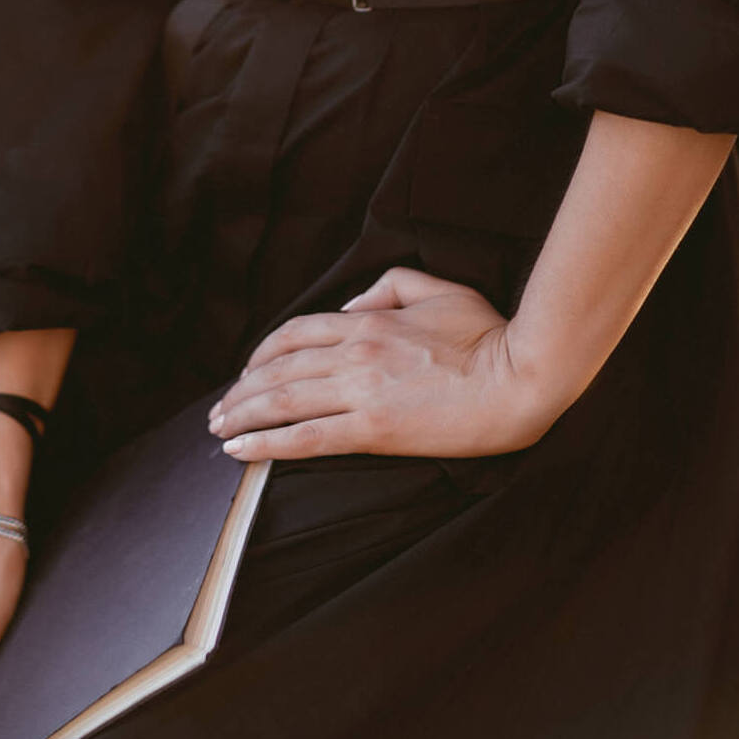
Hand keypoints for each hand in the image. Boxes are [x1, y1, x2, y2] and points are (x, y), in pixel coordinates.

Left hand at [207, 266, 563, 462]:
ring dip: (243, 414)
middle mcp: (355, 352)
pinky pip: (307, 437)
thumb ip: (389, 287)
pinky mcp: (375, 429)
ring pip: (283, 400)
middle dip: (242, 389)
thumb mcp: (439, 289)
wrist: (519, 378)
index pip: (296, 333)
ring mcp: (362, 390)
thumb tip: (351, 304)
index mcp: (369, 320)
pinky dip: (266, 443)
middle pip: (279, 368)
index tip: (248, 371)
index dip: (263, 353)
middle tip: (220, 408)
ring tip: (219, 429)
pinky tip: (241, 451)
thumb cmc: (488, 334)